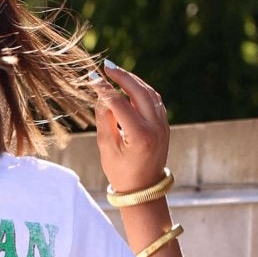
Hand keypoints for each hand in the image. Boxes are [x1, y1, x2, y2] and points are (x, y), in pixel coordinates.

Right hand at [93, 60, 169, 195]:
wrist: (144, 190)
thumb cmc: (121, 172)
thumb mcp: (106, 147)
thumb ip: (104, 118)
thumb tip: (102, 94)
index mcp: (139, 136)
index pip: (120, 103)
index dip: (105, 89)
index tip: (92, 78)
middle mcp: (155, 127)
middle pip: (139, 91)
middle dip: (122, 76)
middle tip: (106, 66)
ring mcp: (163, 125)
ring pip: (149, 93)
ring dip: (133, 80)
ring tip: (116, 73)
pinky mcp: (165, 125)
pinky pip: (155, 100)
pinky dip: (142, 89)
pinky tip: (130, 85)